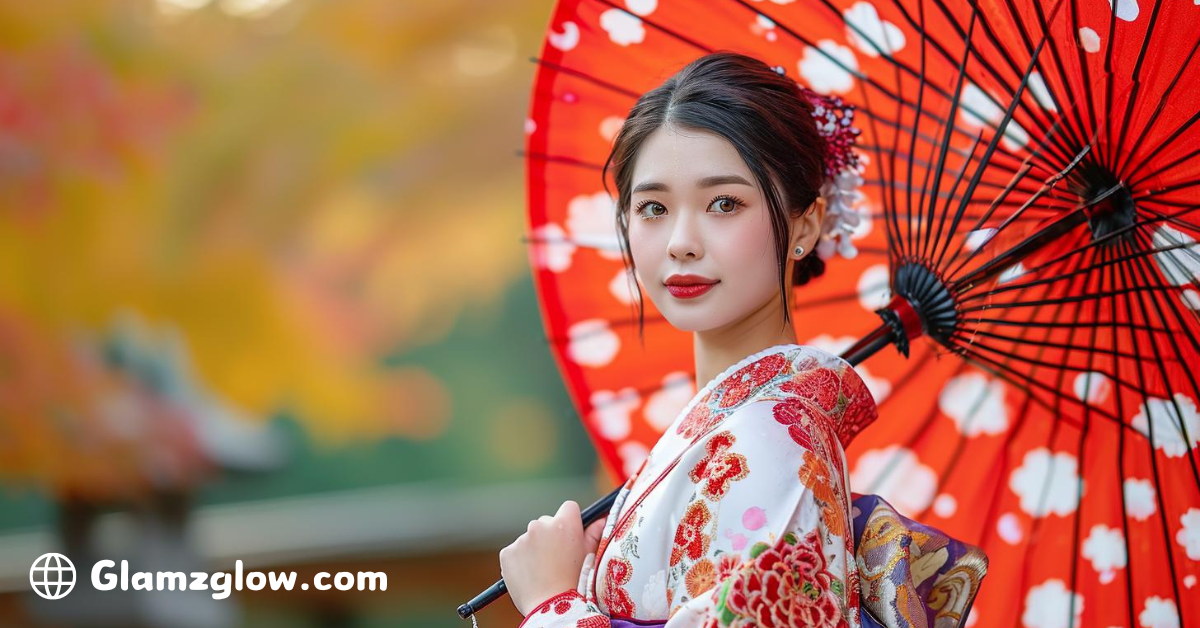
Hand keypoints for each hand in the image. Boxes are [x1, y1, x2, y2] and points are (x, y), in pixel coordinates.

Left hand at [499, 500, 606, 615]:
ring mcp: (522, 539)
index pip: (568, 507)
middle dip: (550, 536)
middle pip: (546, 523)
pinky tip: (530, 575)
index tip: (570, 534)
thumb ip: (595, 534)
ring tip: (543, 571)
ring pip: (529, 539)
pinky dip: (520, 561)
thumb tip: (602, 519)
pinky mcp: (507, 553)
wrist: (550, 607)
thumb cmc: (575, 582)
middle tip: (556, 559)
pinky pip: (515, 552)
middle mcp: (541, 525)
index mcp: (564, 523)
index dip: (570, 520)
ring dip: (534, 549)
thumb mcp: (589, 557)